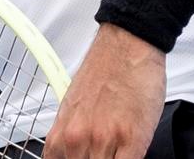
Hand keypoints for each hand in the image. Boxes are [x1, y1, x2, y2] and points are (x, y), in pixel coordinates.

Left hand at [44, 25, 164, 158]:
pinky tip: (130, 154)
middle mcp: (77, 138)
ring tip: (117, 151)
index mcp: (62, 133)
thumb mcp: (74, 109)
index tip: (83, 158)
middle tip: (104, 153)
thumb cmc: (103, 73)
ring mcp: (104, 140)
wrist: (125, 46)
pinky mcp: (132, 139)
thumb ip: (73, 138)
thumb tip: (75, 156)